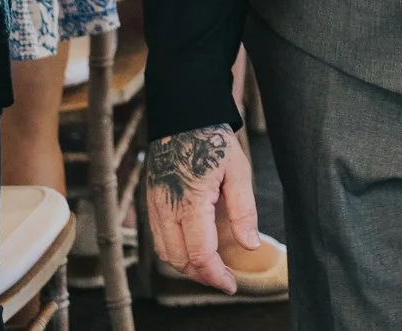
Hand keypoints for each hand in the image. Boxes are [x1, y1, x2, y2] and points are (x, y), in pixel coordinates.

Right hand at [145, 125, 259, 294]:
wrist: (183, 117)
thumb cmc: (214, 141)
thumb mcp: (238, 171)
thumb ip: (244, 210)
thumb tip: (251, 245)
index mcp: (191, 202)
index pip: (200, 254)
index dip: (216, 275)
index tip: (231, 285)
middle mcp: (167, 208)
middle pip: (180, 260)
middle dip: (202, 275)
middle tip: (225, 279)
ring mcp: (154, 206)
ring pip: (165, 253)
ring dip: (187, 267)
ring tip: (211, 268)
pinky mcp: (150, 203)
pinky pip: (158, 238)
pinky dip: (174, 252)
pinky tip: (193, 250)